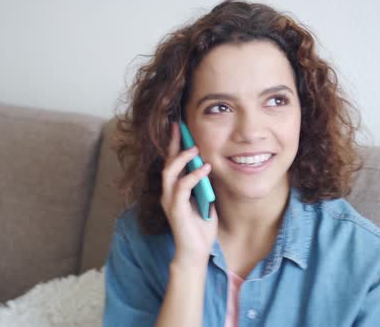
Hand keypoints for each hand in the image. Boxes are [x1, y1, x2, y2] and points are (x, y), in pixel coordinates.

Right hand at [160, 122, 217, 268]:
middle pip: (168, 162)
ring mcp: (170, 200)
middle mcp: (168, 192)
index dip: (176, 144)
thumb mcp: (206, 201)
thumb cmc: (200, 229)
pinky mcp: (175, 209)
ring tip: (195, 148)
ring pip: (170, 172)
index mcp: (175, 189)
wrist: (195, 253)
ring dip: (183, 158)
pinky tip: (205, 169)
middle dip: (174, 144)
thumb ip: (205, 185)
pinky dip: (194, 176)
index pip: (173, 162)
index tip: (181, 127)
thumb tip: (211, 166)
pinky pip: (182, 187)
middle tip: (180, 127)